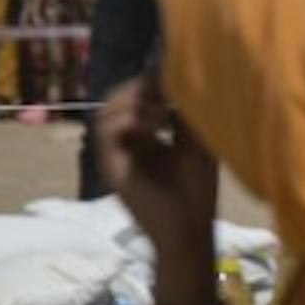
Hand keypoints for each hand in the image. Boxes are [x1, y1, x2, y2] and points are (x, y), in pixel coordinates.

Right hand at [96, 77, 218, 304]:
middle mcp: (128, 142)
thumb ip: (186, 112)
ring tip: (160, 110)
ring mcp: (118, 155)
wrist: (190, 229)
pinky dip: (127, 121)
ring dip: (132, 102)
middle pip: (116, 99)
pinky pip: (106, 135)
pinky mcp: (112, 169)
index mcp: (147, 134)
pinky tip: (153, 124)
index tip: (171, 75)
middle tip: (163, 91)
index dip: (149, 81)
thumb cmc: (198, 188)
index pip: (135, 96)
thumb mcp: (198, 141)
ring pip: (106, 112)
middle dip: (138, 87)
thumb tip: (179, 77)